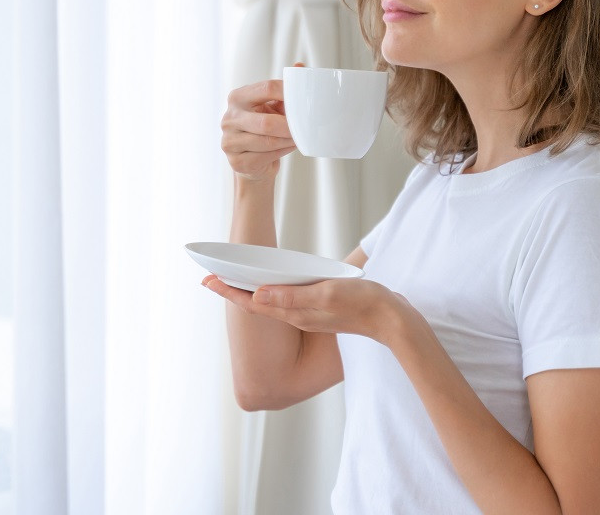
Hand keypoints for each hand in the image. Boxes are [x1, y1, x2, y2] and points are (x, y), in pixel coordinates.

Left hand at [203, 274, 406, 346]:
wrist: (392, 320)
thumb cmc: (362, 304)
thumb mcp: (325, 295)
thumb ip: (292, 297)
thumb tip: (257, 294)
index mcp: (295, 313)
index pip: (253, 303)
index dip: (229, 291)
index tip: (207, 280)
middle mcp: (297, 316)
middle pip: (256, 304)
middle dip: (232, 291)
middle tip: (210, 278)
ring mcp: (308, 315)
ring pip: (270, 303)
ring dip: (249, 292)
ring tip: (232, 280)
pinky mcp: (319, 311)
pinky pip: (286, 302)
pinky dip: (270, 292)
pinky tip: (269, 285)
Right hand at [220, 64, 302, 181]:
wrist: (253, 161)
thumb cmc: (265, 128)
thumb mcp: (274, 105)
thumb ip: (285, 88)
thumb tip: (300, 66)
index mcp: (238, 97)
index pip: (266, 88)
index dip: (288, 92)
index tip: (304, 98)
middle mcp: (229, 118)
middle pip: (266, 122)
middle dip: (289, 126)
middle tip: (306, 127)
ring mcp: (229, 141)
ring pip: (267, 141)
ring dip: (288, 141)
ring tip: (298, 138)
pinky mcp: (236, 162)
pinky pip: (264, 157)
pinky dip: (281, 152)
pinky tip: (287, 147)